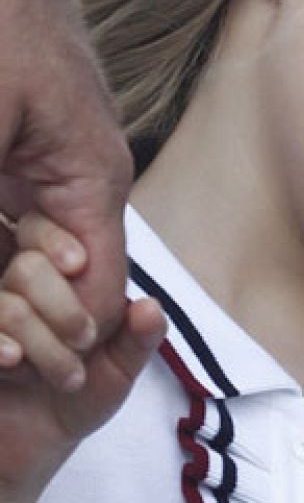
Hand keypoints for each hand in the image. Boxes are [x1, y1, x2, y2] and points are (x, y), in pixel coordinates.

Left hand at [0, 0, 132, 339]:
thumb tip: (0, 289)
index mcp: (92, 178)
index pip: (95, 298)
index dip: (49, 342)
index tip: (4, 360)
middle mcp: (82, 176)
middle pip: (55, 280)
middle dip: (12, 311)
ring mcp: (48, 157)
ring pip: (21, 248)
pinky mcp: (18, 142)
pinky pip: (5, 213)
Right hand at [0, 212, 163, 502]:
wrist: (33, 446)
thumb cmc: (80, 396)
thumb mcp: (119, 370)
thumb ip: (139, 339)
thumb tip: (149, 306)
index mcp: (54, 284)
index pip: (46, 235)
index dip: (59, 241)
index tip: (79, 264)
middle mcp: (14, 295)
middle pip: (26, 267)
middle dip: (63, 306)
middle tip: (85, 341)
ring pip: (7, 304)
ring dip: (42, 340)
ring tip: (69, 378)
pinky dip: (2, 344)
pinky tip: (14, 361)